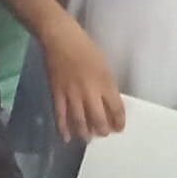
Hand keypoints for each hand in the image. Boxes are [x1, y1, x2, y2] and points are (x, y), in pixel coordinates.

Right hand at [39, 16, 124, 142]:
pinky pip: (60, 115)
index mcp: (105, 82)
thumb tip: (108, 103)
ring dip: (85, 133)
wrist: (61, 39)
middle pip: (99, 120)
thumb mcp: (104, 66)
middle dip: (102, 130)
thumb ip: (107, 85)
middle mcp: (90, 92)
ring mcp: (72, 94)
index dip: (119, 121)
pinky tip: (66, 137)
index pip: (116, 109)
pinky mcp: (57, 93)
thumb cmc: (86, 48)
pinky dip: (63, 128)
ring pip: (80, 121)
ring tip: (87, 138)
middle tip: (102, 132)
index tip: (119, 128)